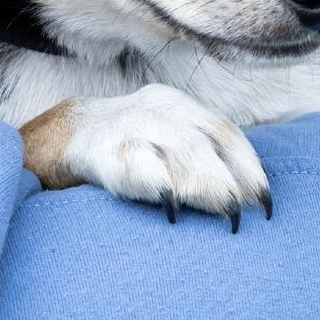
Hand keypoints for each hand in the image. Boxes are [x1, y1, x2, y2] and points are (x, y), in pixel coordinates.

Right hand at [20, 84, 271, 231]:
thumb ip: (197, 160)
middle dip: (231, 176)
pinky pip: (133, 162)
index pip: (223, 131)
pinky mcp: (98, 149)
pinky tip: (172, 205)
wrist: (55, 139)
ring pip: (178, 147)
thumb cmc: (124, 150)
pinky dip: (158, 182)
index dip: (248, 165)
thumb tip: (246, 200)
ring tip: (222, 211)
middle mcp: (156, 109)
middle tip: (244, 213)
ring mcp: (127, 125)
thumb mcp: (162, 143)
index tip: (264, 200)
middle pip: (206, 138)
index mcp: (176, 106)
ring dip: (205, 182)